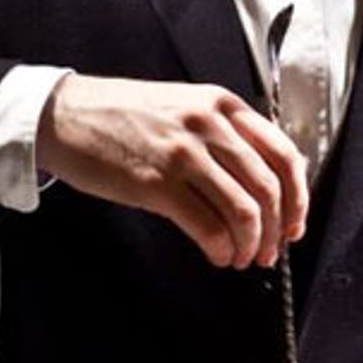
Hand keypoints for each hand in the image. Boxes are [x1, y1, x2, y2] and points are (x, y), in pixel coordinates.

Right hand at [36, 73, 308, 269]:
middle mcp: (208, 124)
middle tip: (270, 251)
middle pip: (268, 188)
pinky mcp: (156, 183)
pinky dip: (221, 249)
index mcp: (221, 104)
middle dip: (277, 230)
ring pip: (243, 210)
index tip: (294, 223)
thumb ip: (223, 134)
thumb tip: (262, 184)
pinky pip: (207, 225)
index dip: (298, 197)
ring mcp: (183, 153)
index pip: (282, 153)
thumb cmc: (122, 115)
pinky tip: (217, 255)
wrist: (64, 114)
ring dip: (250, 244)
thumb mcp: (183, 106)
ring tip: (241, 258)